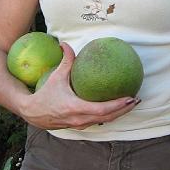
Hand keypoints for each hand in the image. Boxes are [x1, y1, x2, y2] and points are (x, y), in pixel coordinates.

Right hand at [20, 43, 139, 129]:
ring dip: (119, 114)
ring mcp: (81, 124)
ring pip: (104, 121)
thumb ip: (65, 61)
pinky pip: (98, 121)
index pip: (103, 109)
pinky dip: (109, 115)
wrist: (32, 112)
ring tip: (130, 103)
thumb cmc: (45, 95)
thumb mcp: (56, 77)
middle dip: (124, 109)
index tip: (131, 97)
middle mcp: (81, 119)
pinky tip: (115, 107)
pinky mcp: (80, 126)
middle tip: (136, 99)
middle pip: (109, 117)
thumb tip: (66, 44)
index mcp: (76, 108)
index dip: (118, 105)